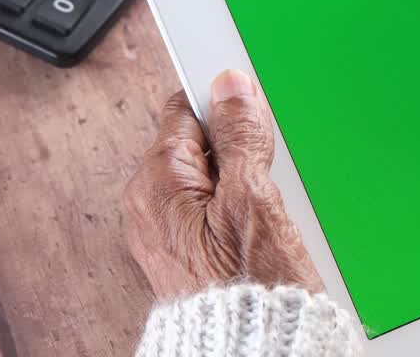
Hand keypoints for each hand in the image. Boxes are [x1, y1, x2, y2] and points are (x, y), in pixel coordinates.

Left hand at [124, 70, 322, 299]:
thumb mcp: (252, 195)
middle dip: (242, 152)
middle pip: (203, 146)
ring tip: (267, 217)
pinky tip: (262, 235)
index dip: (227, 107)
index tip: (255, 115)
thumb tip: (231, 88)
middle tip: (266, 180)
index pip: (187, 110)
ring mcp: (170, 234)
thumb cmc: (246, 287)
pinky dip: (243, 214)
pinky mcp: (190, 255)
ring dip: (247, 186)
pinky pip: (217, 212)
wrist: (250, 348)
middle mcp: (152, 206)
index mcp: (157, 182)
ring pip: (215, 180)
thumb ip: (240, 136)